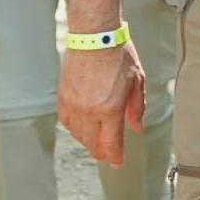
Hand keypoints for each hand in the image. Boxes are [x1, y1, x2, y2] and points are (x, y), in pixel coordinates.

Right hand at [58, 37, 147, 165]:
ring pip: (78, 134)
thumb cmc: (118, 55)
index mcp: (110, 109)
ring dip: (87, 141)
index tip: (117, 163)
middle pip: (92, 143)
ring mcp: (73, 104)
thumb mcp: (137, 81)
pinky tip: (80, 126)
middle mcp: (89, 111)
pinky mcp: (63, 95)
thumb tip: (136, 127)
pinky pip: (66, 120)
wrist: (94, 36)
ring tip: (94, 140)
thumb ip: (136, 108)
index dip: (115, 157)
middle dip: (101, 152)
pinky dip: (73, 128)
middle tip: (107, 154)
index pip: (112, 143)